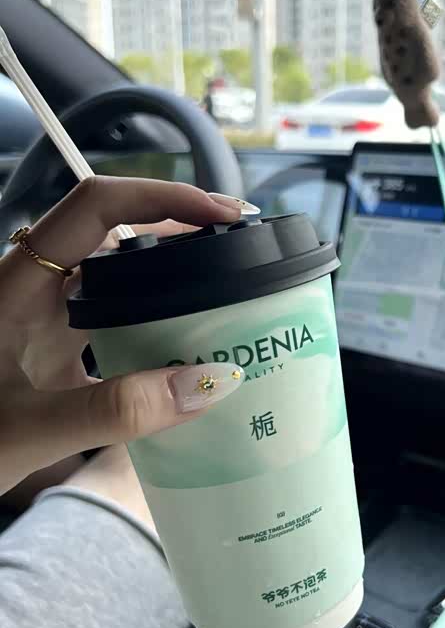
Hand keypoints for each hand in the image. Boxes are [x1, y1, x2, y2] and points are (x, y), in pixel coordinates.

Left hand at [0, 176, 247, 494]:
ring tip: (225, 293)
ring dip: (169, 277)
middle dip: (179, 229)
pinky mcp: (49, 348)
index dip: (163, 196)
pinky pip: (112, 316)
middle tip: (239, 251)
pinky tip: (185, 349)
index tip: (222, 216)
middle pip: (114, 230)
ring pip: (115, 275)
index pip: (97, 206)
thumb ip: (117, 411)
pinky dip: (154, 322)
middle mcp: (32, 288)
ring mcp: (40, 318)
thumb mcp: (30, 431)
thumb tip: (211, 382)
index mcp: (16, 284)